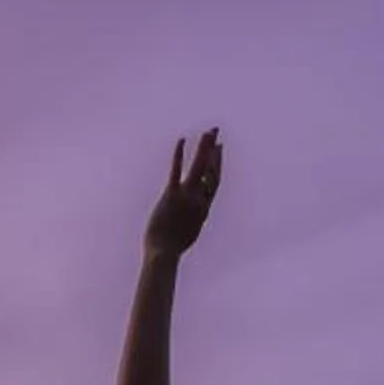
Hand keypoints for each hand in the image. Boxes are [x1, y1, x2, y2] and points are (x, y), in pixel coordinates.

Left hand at [144, 128, 221, 256]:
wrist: (164, 253)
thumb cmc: (171, 249)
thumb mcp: (186, 235)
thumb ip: (190, 223)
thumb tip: (188, 223)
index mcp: (204, 209)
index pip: (214, 182)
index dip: (217, 164)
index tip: (218, 149)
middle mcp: (199, 200)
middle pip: (211, 170)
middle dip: (214, 150)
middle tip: (216, 133)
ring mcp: (187, 196)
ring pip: (199, 167)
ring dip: (204, 148)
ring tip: (208, 132)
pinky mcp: (172, 194)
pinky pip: (176, 170)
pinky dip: (178, 155)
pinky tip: (181, 140)